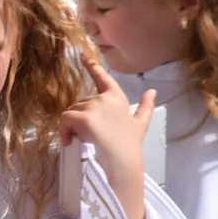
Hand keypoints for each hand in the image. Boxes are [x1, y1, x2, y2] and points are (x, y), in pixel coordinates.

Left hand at [60, 54, 154, 218]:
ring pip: (71, 112)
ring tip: (83, 141)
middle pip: (80, 103)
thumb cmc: (129, 147)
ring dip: (72, 127)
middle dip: (79, 120)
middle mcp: (106, 98)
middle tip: (88, 137)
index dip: (92, 65)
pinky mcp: (84, 118)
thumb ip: (145, 107)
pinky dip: (64, 130)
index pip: (103, 78)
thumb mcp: (140, 124)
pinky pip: (65, 119)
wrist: (123, 165)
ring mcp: (95, 107)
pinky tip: (70, 142)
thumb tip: (152, 91)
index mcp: (117, 98)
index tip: (82, 53)